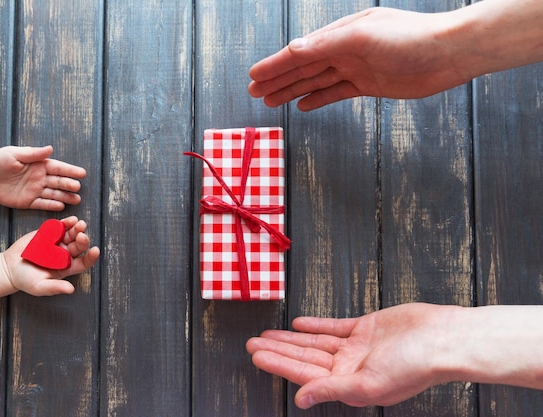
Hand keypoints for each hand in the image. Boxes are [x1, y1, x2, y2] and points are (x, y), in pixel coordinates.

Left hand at [0, 145, 86, 210]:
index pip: (58, 168)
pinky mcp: (27, 201)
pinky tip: (61, 206)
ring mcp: (34, 190)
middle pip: (58, 182)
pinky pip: (42, 204)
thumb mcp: (15, 154)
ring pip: (53, 194)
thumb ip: (33, 154)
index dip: (70, 171)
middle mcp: (40, 178)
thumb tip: (50, 149)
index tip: (82, 173)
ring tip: (76, 200)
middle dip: (69, 185)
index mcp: (39, 165)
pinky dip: (51, 205)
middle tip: (77, 188)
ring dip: (65, 197)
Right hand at [2, 216, 99, 295]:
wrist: (9, 268)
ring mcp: (57, 242)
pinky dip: (66, 223)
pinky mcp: (48, 233)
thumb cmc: (25, 280)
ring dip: (77, 229)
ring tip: (79, 224)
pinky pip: (60, 227)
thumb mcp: (39, 287)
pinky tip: (71, 220)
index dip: (91, 257)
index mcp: (66, 267)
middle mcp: (65, 254)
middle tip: (82, 235)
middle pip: (79, 246)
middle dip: (83, 240)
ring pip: (71, 234)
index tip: (95, 250)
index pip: (83, 262)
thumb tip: (71, 290)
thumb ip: (54, 288)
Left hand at [246, 303, 457, 407]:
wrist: (442, 339)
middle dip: (278, 351)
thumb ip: (331, 389)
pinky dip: (316, 325)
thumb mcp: (367, 384)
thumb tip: (300, 400)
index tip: (256, 357)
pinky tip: (298, 323)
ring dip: (291, 338)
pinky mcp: (366, 328)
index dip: (278, 365)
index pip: (303, 375)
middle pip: (304, 358)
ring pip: (315, 342)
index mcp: (348, 385)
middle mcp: (350, 367)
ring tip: (267, 334)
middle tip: (252, 343)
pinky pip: (334, 327)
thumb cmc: (413, 366)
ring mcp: (357, 347)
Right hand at [249, 7, 472, 109]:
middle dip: (277, 79)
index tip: (253, 76)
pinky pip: (335, 93)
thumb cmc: (410, 39)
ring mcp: (356, 68)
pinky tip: (303, 105)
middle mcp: (345, 50)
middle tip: (254, 92)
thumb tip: (293, 48)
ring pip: (315, 81)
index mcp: (340, 34)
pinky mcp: (368, 85)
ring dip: (292, 90)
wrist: (449, 54)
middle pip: (302, 67)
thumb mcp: (363, 37)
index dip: (274, 65)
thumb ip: (326, 44)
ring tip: (270, 101)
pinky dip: (318, 99)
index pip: (299, 52)